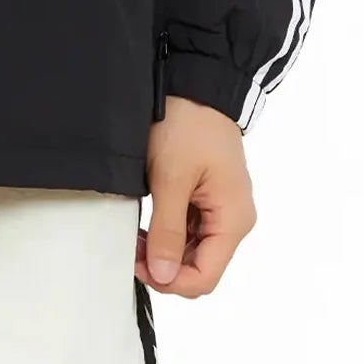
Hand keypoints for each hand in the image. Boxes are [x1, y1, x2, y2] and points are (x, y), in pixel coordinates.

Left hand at [135, 95, 255, 296]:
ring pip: (193, 250)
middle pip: (200, 266)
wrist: (196, 82)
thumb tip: (164, 275)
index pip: (205, 277)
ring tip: (135, 233)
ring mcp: (221, 207)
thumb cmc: (188, 123)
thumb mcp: (171, 178)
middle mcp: (233, 219)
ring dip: (164, 249)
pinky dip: (168, 231)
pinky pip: (190, 229)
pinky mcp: (208, 196)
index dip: (171, 281)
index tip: (138, 264)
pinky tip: (147, 220)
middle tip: (131, 248)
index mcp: (233, 219)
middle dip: (165, 265)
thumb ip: (168, 231)